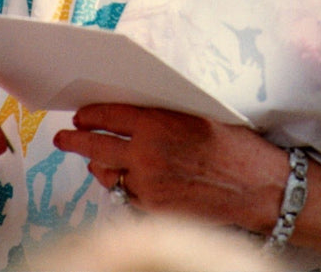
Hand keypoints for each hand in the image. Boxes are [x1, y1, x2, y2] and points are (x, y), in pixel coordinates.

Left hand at [54, 103, 286, 232]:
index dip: (89, 114)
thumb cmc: (233, 146)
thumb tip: (132, 112)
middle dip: (75, 141)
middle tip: (64, 137)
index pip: (108, 115)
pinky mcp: (153, 209)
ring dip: (97, 163)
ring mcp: (147, 185)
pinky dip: (119, 184)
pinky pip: (124, 194)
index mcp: (157, 124)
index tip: (80, 114)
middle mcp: (146, 155)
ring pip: (107, 173)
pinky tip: (120, 177)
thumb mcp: (196, 114)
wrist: (256, 187)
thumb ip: (161, 114)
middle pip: (96, 146)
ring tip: (92, 157)